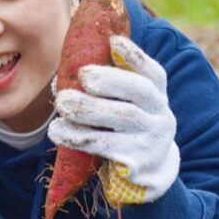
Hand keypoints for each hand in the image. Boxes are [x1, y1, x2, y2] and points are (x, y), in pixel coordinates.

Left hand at [48, 35, 179, 205]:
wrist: (147, 176)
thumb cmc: (123, 132)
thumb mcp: (123, 109)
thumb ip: (101, 90)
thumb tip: (62, 77)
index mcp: (157, 97)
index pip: (153, 73)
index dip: (135, 56)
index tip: (114, 42)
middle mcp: (160, 116)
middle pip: (139, 91)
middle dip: (109, 79)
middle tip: (82, 76)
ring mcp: (151, 141)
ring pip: (122, 117)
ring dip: (87, 108)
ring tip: (61, 104)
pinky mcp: (136, 163)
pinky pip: (105, 146)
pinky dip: (78, 137)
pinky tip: (57, 131)